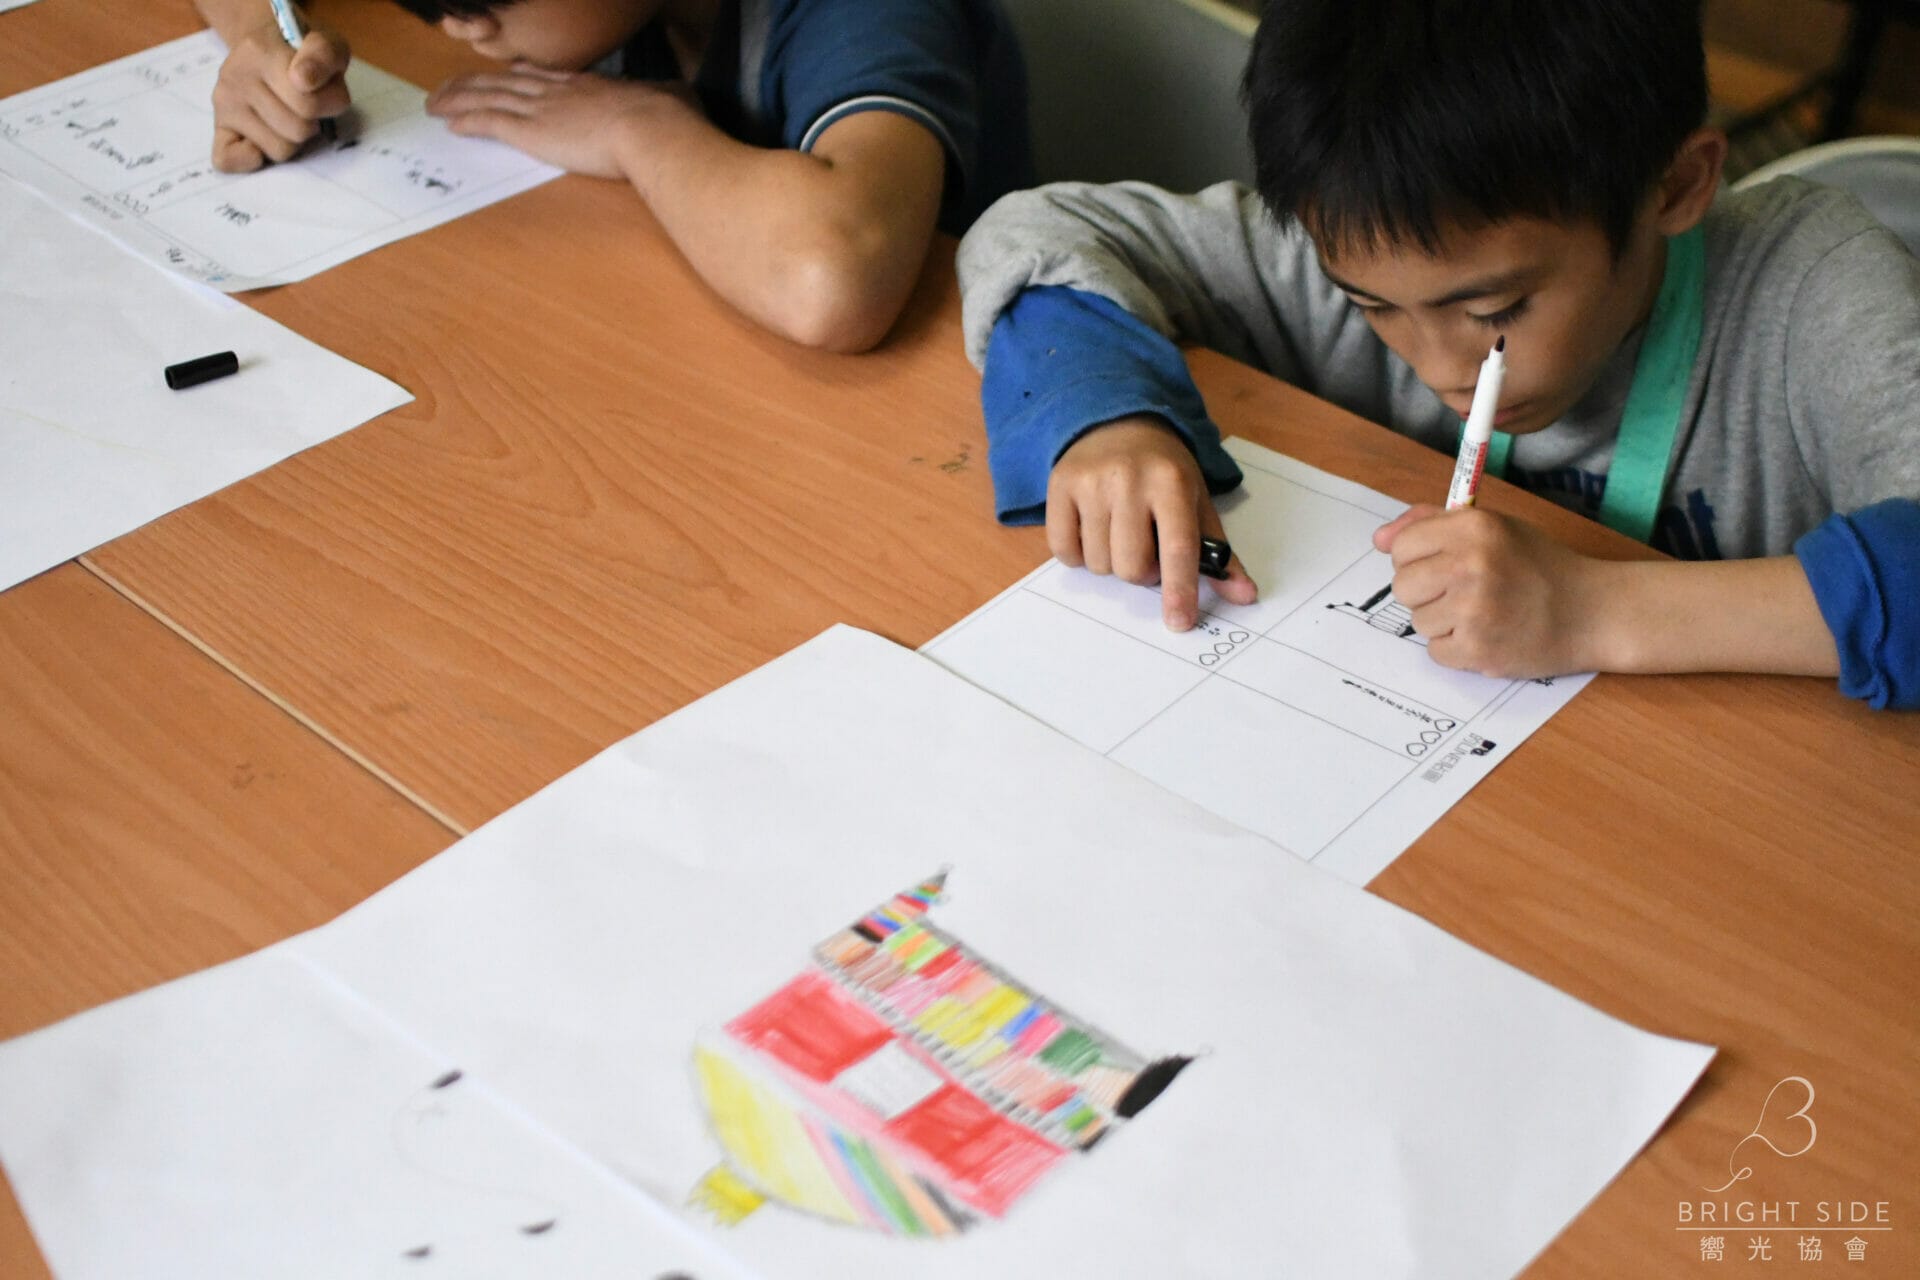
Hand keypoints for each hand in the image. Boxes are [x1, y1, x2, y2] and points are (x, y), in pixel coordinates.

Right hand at [209, 20, 350, 170]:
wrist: (269, 45)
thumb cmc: (303, 53)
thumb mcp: (326, 43)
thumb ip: (323, 55)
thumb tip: (303, 80)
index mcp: (260, 52)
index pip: (309, 104)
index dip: (330, 103)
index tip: (324, 88)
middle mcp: (234, 76)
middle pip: (297, 131)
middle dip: (312, 122)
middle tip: (305, 105)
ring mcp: (223, 103)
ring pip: (278, 150)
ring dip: (292, 139)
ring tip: (288, 114)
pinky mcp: (219, 126)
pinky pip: (227, 160)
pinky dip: (249, 160)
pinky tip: (260, 142)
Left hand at [427, 66, 695, 179]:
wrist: (652, 130)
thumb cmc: (668, 119)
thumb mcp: (672, 98)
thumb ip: (670, 98)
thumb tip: (683, 97)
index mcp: (589, 86)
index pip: (543, 76)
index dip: (518, 77)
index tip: (504, 77)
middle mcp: (558, 90)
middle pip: (505, 81)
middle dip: (475, 83)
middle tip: (452, 87)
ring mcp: (542, 108)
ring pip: (488, 96)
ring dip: (458, 98)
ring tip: (436, 102)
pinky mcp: (531, 130)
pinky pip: (488, 120)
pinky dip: (466, 118)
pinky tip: (448, 121)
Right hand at [1049, 418, 1257, 630]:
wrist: (1117, 421)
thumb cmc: (1163, 470)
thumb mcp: (1197, 500)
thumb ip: (1219, 552)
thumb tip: (1244, 596)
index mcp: (1172, 483)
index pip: (1178, 548)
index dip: (1179, 590)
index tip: (1180, 622)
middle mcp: (1129, 480)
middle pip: (1131, 567)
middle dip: (1140, 573)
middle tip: (1145, 549)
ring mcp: (1091, 482)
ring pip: (1098, 564)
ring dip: (1110, 562)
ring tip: (1118, 532)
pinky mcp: (1060, 485)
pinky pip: (1064, 551)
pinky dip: (1078, 554)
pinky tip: (1091, 529)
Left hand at [1373, 504, 1601, 676]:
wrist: (1591, 612)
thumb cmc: (1539, 566)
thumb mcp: (1494, 528)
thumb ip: (1432, 524)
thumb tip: (1380, 540)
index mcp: (1474, 527)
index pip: (1401, 546)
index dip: (1416, 557)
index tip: (1441, 563)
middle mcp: (1471, 565)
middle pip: (1402, 586)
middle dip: (1425, 592)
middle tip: (1462, 592)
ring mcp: (1474, 610)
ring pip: (1418, 621)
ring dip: (1443, 622)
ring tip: (1483, 613)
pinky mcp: (1478, 650)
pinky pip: (1435, 651)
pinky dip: (1457, 649)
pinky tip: (1488, 634)